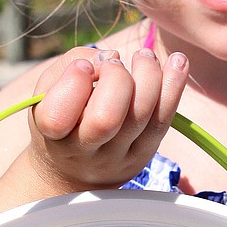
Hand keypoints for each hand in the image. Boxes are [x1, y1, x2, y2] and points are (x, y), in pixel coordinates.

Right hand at [26, 44, 188, 194]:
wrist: (72, 169)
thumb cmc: (60, 117)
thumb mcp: (47, 91)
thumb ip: (69, 65)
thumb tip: (110, 58)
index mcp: (52, 136)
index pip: (57, 116)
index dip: (73, 82)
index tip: (82, 68)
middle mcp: (85, 153)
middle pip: (106, 119)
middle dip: (116, 79)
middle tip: (114, 64)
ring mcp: (118, 157)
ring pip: (141, 116)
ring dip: (149, 75)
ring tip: (144, 56)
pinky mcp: (144, 154)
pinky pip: (164, 120)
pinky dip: (174, 86)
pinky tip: (179, 61)